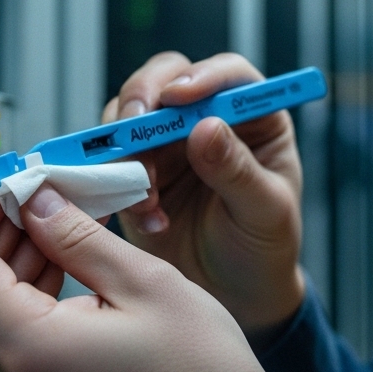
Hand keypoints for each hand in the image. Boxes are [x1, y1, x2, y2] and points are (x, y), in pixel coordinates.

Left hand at [0, 181, 314, 371]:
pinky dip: (29, 291)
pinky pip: (13, 336)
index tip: (6, 179)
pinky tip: (67, 260)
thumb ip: (78, 236)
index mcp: (28, 348)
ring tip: (60, 217)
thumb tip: (37, 201)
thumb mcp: (145, 283)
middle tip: (38, 190)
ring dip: (14, 257)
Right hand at [107, 52, 306, 337]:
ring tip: (147, 195)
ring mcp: (165, 143)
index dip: (202, 76)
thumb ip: (237, 171)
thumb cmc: (263, 248)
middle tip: (133, 125)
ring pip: (128, 114)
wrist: (234, 295)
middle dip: (144, 95)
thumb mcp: (264, 213)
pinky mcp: (134, 170)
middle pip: (166, 79)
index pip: (228, 76)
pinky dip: (114, 181)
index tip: (180, 97)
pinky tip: (143, 217)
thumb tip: (206, 127)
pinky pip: (108, 159)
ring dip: (127, 147)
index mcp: (254, 117)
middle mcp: (205, 118)